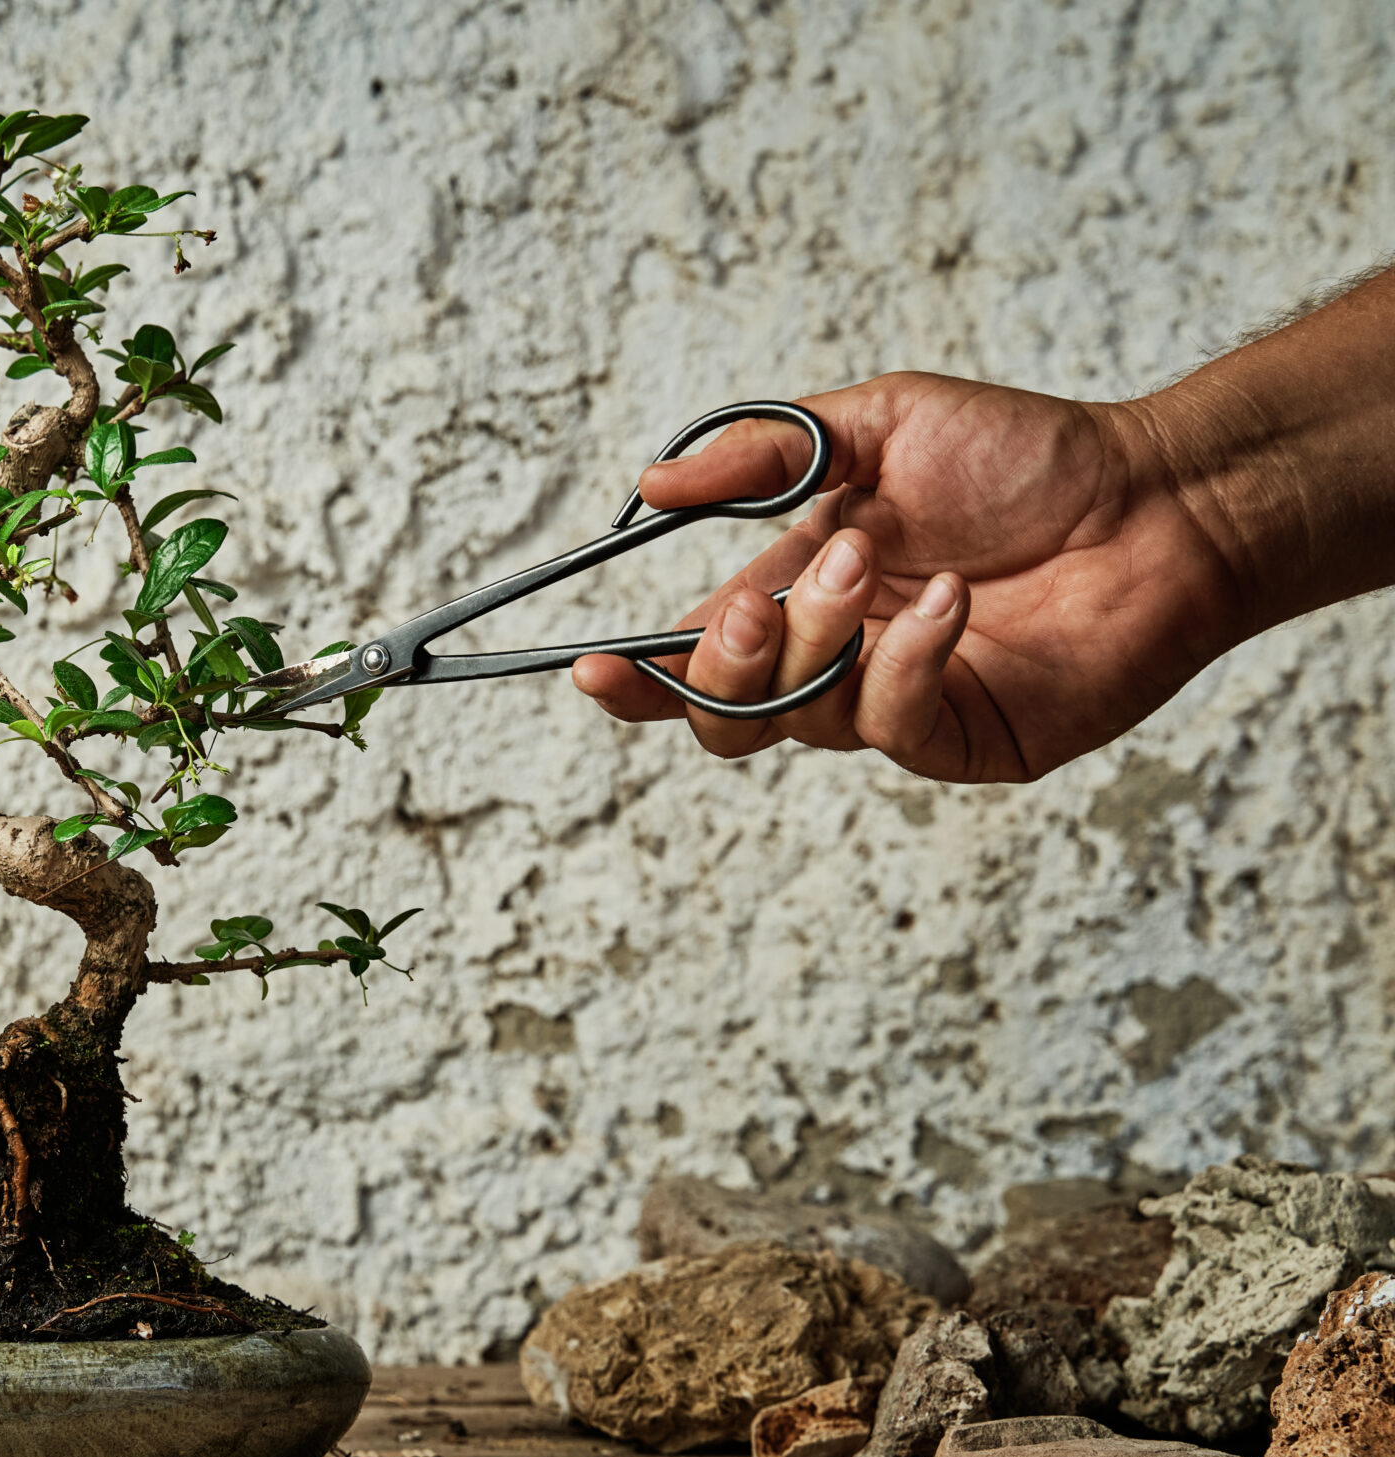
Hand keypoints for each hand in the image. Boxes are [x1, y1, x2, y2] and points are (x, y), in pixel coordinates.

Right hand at [570, 372, 1248, 781]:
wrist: (1158, 497)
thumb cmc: (1030, 457)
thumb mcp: (878, 424)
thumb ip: (763, 457)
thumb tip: (651, 486)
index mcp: (795, 594)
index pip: (690, 661)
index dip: (635, 681)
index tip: (592, 669)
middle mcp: (835, 661)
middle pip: (722, 720)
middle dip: (718, 666)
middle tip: (758, 602)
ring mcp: (896, 707)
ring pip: (798, 724)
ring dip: (818, 644)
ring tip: (876, 568)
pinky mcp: (964, 739)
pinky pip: (892, 727)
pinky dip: (905, 663)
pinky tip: (951, 604)